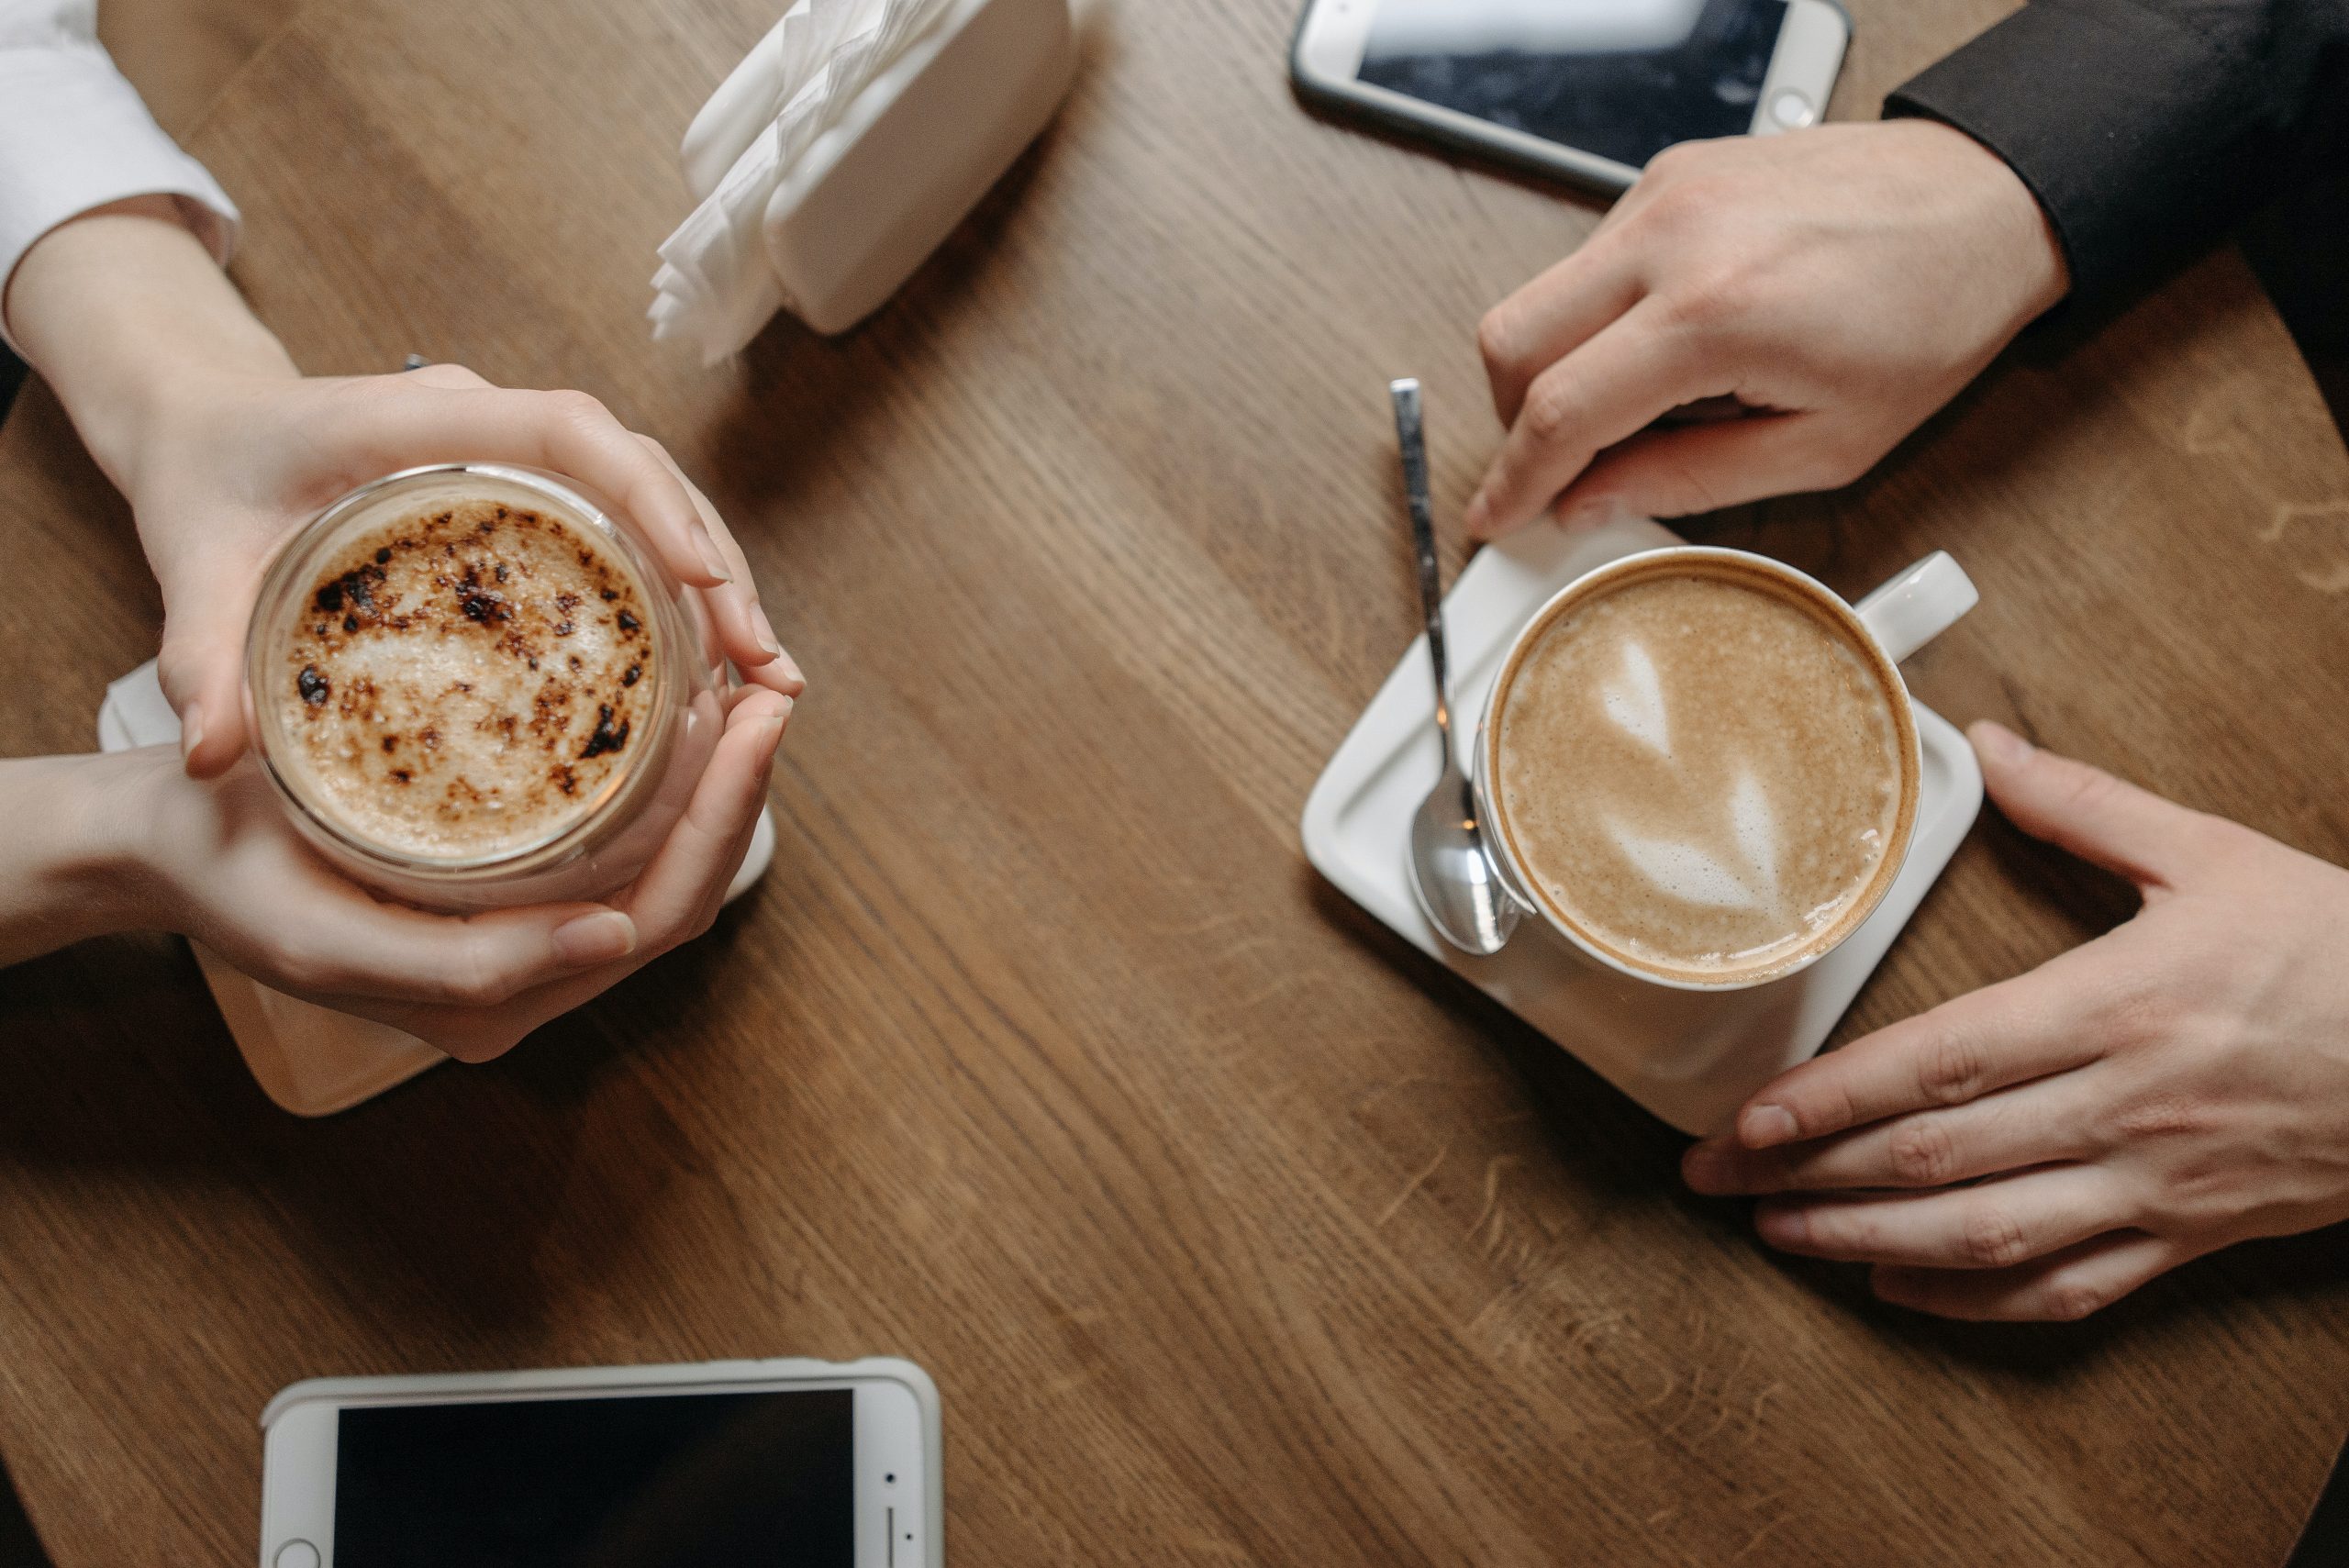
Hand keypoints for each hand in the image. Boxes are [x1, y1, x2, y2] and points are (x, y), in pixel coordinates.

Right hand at [100, 686, 792, 1061]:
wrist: (159, 844)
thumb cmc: (227, 870)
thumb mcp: (326, 932)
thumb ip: (465, 965)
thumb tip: (615, 939)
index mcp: (495, 1004)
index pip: (660, 914)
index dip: (723, 817)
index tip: (754, 715)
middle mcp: (528, 983)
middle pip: (681, 891)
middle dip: (740, 788)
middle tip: (770, 683)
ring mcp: (525, 942)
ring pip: (661, 867)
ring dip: (714, 782)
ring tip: (747, 685)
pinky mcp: (511, 894)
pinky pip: (618, 845)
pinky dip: (664, 779)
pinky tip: (683, 706)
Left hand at [128, 362, 802, 777]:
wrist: (205, 430)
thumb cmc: (204, 487)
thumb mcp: (192, 567)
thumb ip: (202, 657)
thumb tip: (211, 764)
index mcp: (423, 418)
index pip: (570, 429)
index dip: (648, 496)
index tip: (702, 578)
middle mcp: (491, 422)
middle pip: (640, 467)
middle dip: (714, 558)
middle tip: (763, 663)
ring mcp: (521, 453)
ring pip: (650, 494)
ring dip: (716, 576)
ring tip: (764, 673)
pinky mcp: (534, 491)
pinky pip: (626, 522)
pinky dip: (680, 584)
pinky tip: (712, 664)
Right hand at [1465, 121, 2068, 538]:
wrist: (1987, 202)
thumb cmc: (1930, 316)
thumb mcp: (1824, 445)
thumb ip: (1690, 480)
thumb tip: (1595, 502)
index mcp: (1715, 314)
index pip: (1561, 410)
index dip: (1515, 480)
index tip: (1496, 515)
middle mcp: (1674, 237)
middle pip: (1512, 342)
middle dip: (1515, 420)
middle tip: (1560, 465)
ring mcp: (1665, 194)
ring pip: (1539, 297)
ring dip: (1558, 366)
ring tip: (1641, 401)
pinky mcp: (1671, 174)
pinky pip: (1588, 260)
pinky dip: (1598, 316)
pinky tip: (1666, 341)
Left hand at [1683, 723, 2348, 1321]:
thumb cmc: (2339, 955)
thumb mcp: (2216, 857)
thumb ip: (2087, 807)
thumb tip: (1991, 740)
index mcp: (2116, 1009)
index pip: (1941, 1062)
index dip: (1832, 1097)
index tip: (1749, 1116)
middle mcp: (2121, 1110)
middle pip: (1936, 1157)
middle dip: (1809, 1173)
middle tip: (1714, 1178)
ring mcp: (2154, 1188)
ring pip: (1984, 1236)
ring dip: (1864, 1243)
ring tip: (1776, 1233)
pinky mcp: (2188, 1240)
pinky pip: (2066, 1291)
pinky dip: (1972, 1299)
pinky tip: (1896, 1286)